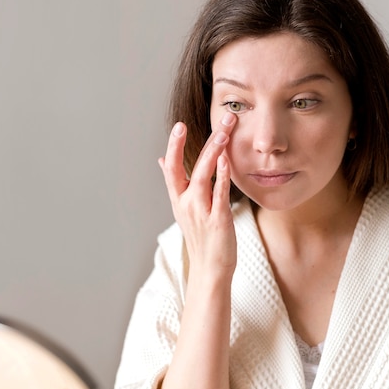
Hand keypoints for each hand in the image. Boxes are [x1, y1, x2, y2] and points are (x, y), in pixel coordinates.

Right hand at [159, 112, 237, 280]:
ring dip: (213, 153)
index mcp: (178, 198)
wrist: (209, 269)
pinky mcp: (218, 220)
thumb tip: (162, 159)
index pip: (171, 167)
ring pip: (203, 176)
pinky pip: (219, 195)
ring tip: (223, 133)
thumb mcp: (183, 208)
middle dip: (200, 141)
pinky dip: (222, 177)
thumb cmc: (200, 237)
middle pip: (187, 166)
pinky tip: (227, 161)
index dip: (174, 145)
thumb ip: (175, 182)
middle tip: (218, 119)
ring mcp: (201, 211)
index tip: (179, 125)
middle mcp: (186, 203)